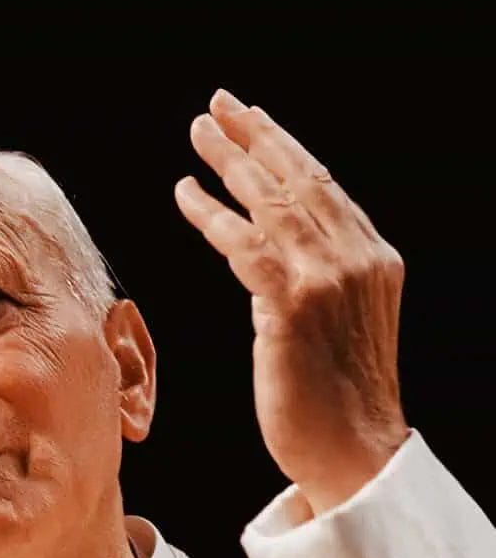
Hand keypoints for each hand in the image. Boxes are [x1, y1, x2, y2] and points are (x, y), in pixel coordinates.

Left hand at [174, 89, 409, 516]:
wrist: (353, 450)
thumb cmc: (335, 397)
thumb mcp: (335, 323)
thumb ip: (307, 279)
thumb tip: (262, 251)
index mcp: (373, 259)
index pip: (325, 188)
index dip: (286, 148)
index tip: (254, 121)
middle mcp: (357, 258)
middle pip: (299, 180)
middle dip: (255, 137)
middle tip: (218, 107)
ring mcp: (328, 278)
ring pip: (272, 201)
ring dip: (231, 161)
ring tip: (199, 131)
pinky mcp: (293, 304)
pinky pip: (243, 243)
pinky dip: (211, 214)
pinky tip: (185, 192)